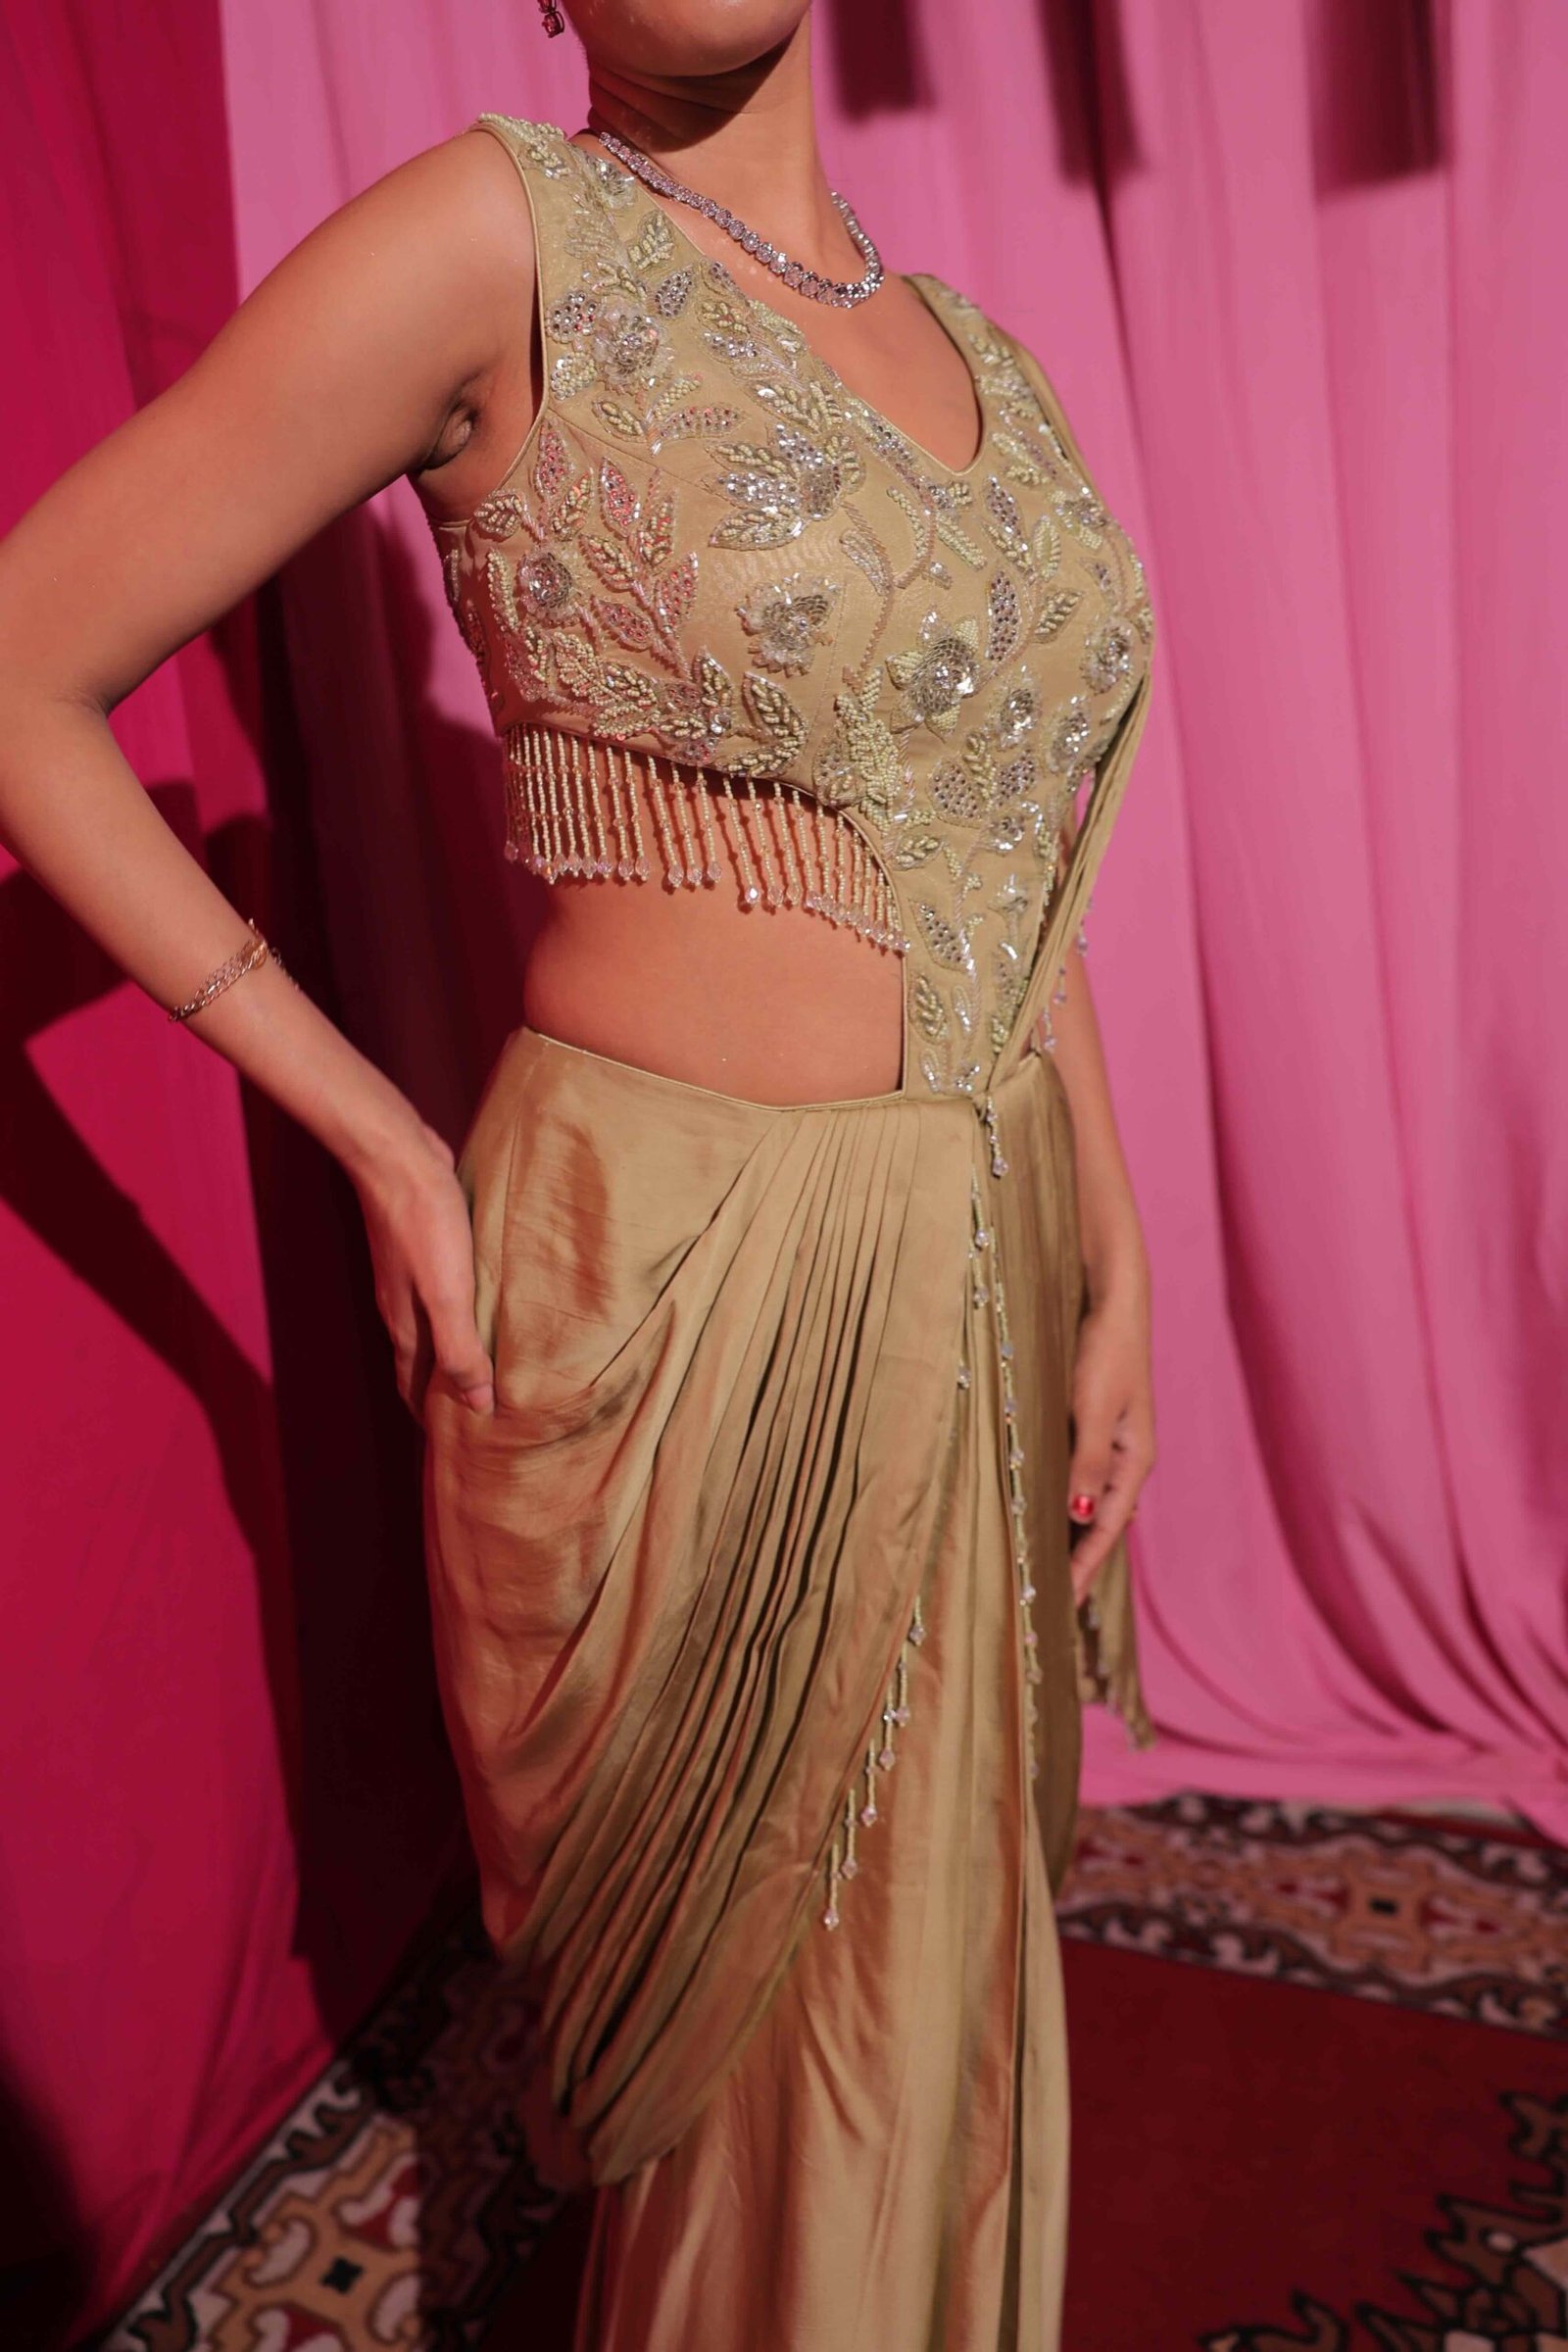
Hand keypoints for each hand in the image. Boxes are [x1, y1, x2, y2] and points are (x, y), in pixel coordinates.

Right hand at [349, 1120, 493, 1423]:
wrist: (397, 1157)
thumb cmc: (423, 1225)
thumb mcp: (447, 1294)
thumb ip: (459, 1349)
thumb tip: (476, 1405)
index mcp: (405, 1326)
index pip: (414, 1386)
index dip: (433, 1415)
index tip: (455, 1442)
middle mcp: (402, 1307)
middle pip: (421, 1361)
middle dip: (442, 1389)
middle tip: (477, 1410)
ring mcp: (410, 1276)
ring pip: (430, 1326)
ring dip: (453, 1350)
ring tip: (486, 1364)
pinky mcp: (424, 1247)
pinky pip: (442, 1293)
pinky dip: (460, 1312)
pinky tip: (484, 1304)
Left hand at [1064, 1274, 1154, 1603]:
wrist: (1114, 1300)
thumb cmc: (1105, 1350)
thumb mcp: (1094, 1407)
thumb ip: (1087, 1461)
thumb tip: (1078, 1516)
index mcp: (1133, 1461)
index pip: (1105, 1531)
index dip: (1083, 1570)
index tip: (1060, 1606)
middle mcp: (1126, 1459)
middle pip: (1100, 1525)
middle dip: (1079, 1563)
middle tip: (1047, 1602)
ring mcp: (1112, 1443)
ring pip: (1089, 1503)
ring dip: (1069, 1536)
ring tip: (1044, 1570)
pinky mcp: (1094, 1425)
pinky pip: (1080, 1479)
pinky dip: (1064, 1503)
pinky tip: (1047, 1515)